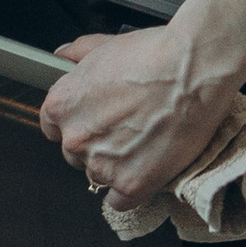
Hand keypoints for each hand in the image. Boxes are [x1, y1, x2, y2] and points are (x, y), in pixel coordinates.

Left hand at [40, 24, 241, 211]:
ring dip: (116, 166)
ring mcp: (101, 164)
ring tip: (145, 143)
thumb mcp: (106, 44)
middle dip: (96, 145)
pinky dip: (131, 190)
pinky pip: (120, 202)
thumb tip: (64, 55)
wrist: (193, 70)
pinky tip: (146, 171)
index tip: (94, 121)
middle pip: (75, 154)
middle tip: (126, 129)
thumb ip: (78, 53)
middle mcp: (75, 137)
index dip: (76, 123)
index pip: (52, 128)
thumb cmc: (155, 55)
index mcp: (63, 105)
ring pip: (98, 176)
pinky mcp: (131, 184)